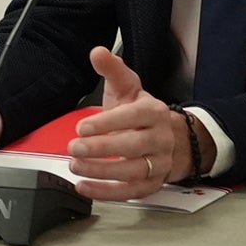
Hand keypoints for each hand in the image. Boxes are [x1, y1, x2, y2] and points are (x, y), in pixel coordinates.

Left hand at [65, 46, 191, 200]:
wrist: (171, 139)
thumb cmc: (140, 113)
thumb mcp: (128, 87)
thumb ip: (112, 70)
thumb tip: (97, 52)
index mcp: (154, 112)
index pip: (133, 117)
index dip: (108, 123)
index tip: (81, 127)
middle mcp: (160, 138)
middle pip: (133, 146)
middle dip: (102, 148)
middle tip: (74, 148)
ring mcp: (159, 163)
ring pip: (133, 171)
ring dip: (102, 172)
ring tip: (75, 166)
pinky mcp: (152, 183)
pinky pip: (132, 192)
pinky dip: (107, 193)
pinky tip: (84, 187)